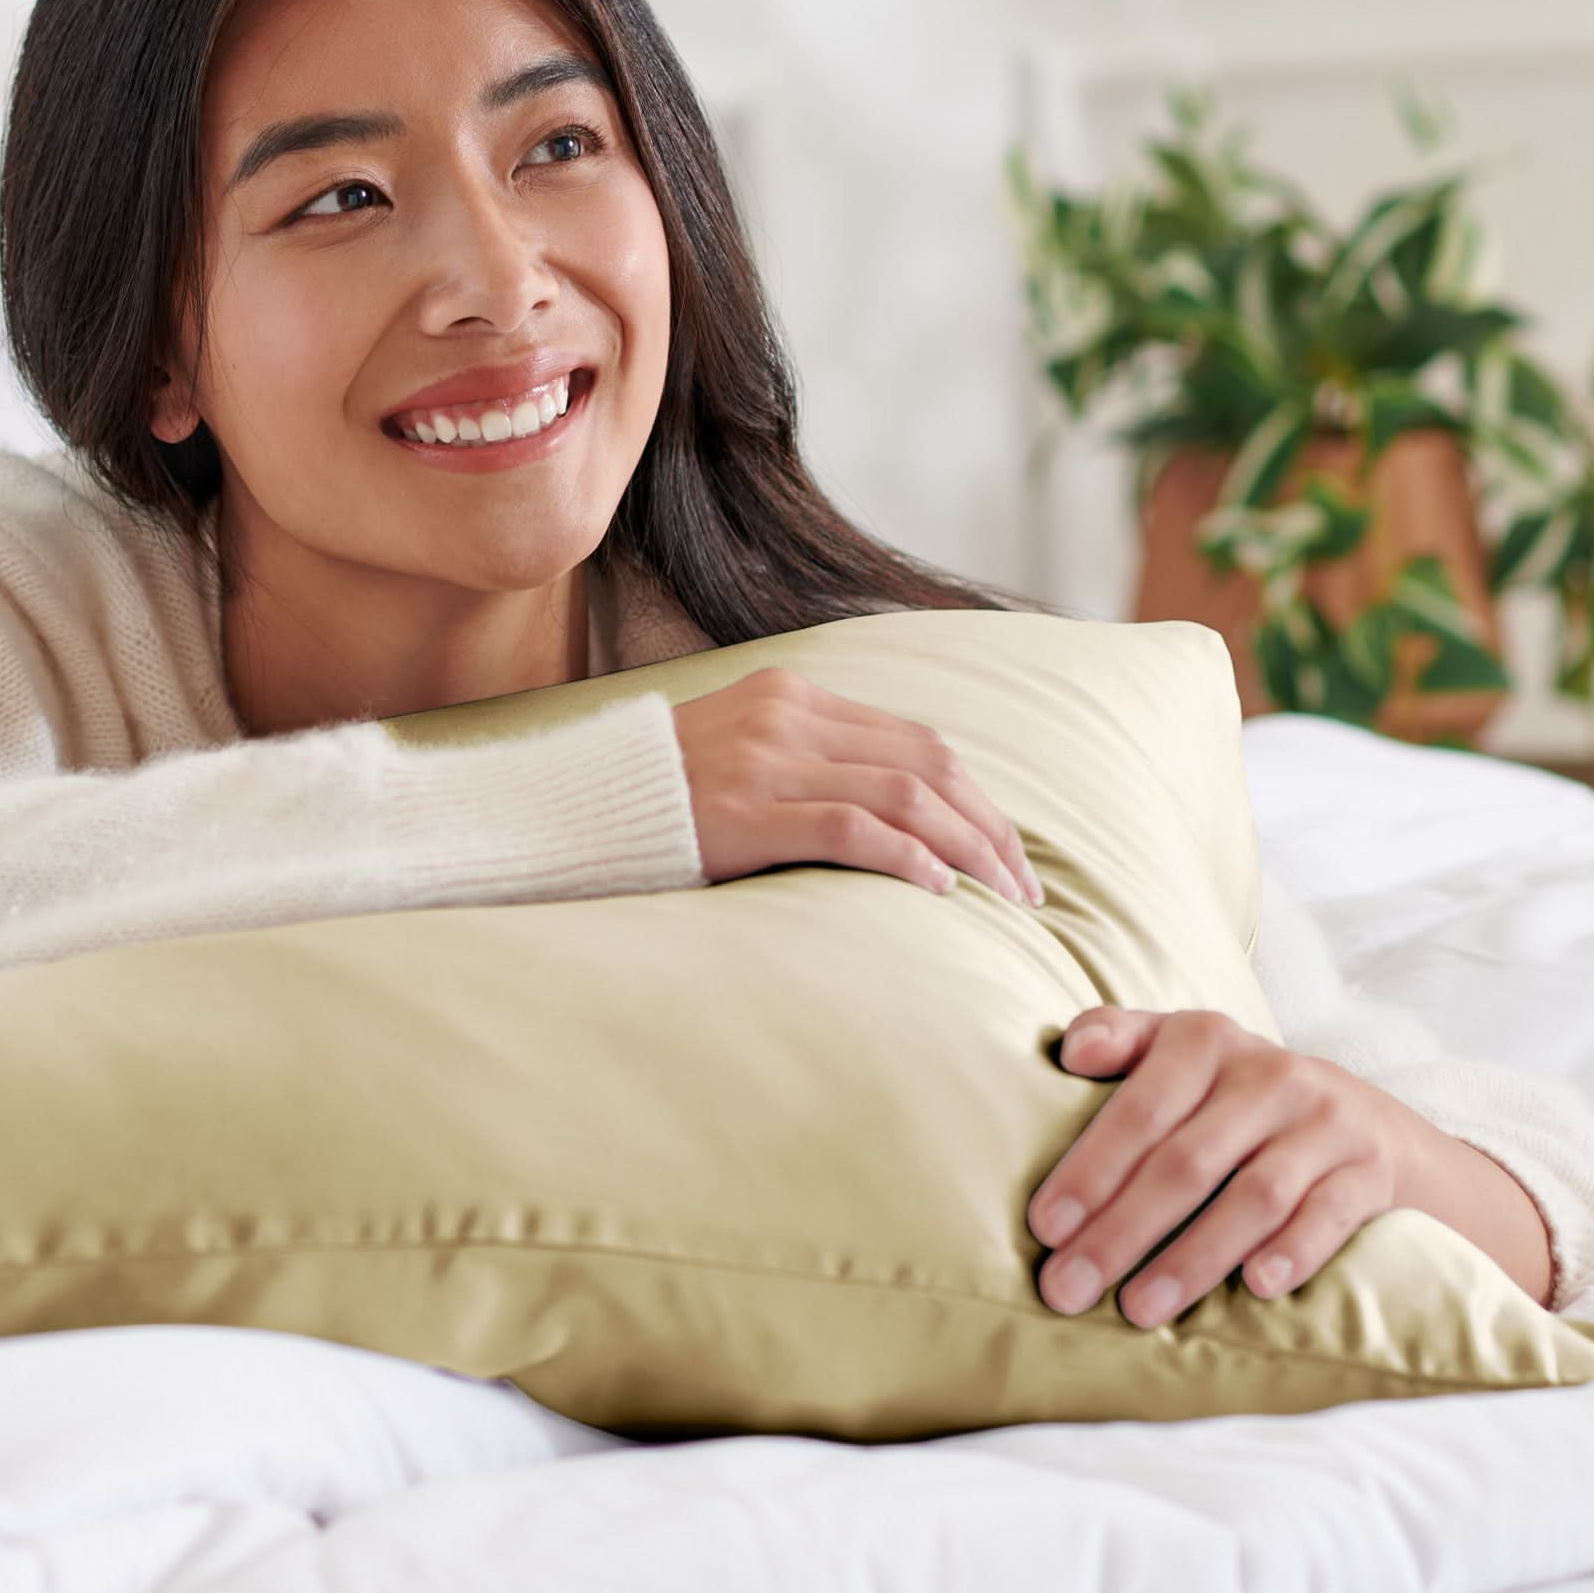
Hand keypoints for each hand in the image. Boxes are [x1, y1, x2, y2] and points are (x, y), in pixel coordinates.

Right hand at [668, 668, 1044, 906]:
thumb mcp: (738, 753)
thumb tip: (891, 812)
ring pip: (904, 794)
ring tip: (1001, 897)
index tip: (1007, 849)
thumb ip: (806, 762)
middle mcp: (785, 717)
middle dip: (989, 827)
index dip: (976, 797)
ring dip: (968, 849)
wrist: (568, 808)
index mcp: (791, 696)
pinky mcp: (744, 812)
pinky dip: (908, 858)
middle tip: (1024, 887)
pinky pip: (851, 829)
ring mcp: (765, 761)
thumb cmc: (658, 799)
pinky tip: (938, 891)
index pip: (916, 739)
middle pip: (926, 764)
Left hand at [1027, 1007, 1422, 1324]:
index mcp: (1206, 1040)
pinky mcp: (1370, 1172)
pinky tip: (1254, 1288)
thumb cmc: (1237, 1091)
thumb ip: (1120, 1037)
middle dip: (1120, 1231)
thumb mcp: (1181, 1048)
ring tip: (1137, 1309)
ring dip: (1192, 1258)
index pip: (1139, 1109)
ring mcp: (1326, 1124)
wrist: (1369, 1118)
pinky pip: (1329, 1215)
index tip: (1045, 1228)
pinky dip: (1291, 1252)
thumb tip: (1072, 1051)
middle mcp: (1269, 1075)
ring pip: (1253, 1198)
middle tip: (1068, 1289)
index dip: (1090, 1169)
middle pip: (1186, 1163)